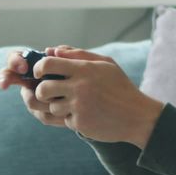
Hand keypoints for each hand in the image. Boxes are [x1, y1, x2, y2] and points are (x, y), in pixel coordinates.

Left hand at [0, 45, 164, 144]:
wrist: (137, 116)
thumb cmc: (120, 87)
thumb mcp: (105, 64)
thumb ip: (77, 54)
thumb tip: (51, 50)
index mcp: (84, 69)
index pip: (47, 65)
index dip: (38, 69)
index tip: (40, 73)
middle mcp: (80, 87)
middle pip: (42, 89)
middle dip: (41, 92)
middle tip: (49, 93)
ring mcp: (79, 107)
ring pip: (51, 108)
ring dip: (57, 107)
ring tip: (73, 104)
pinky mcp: (81, 124)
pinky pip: (64, 121)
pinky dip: (71, 119)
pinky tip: (85, 115)